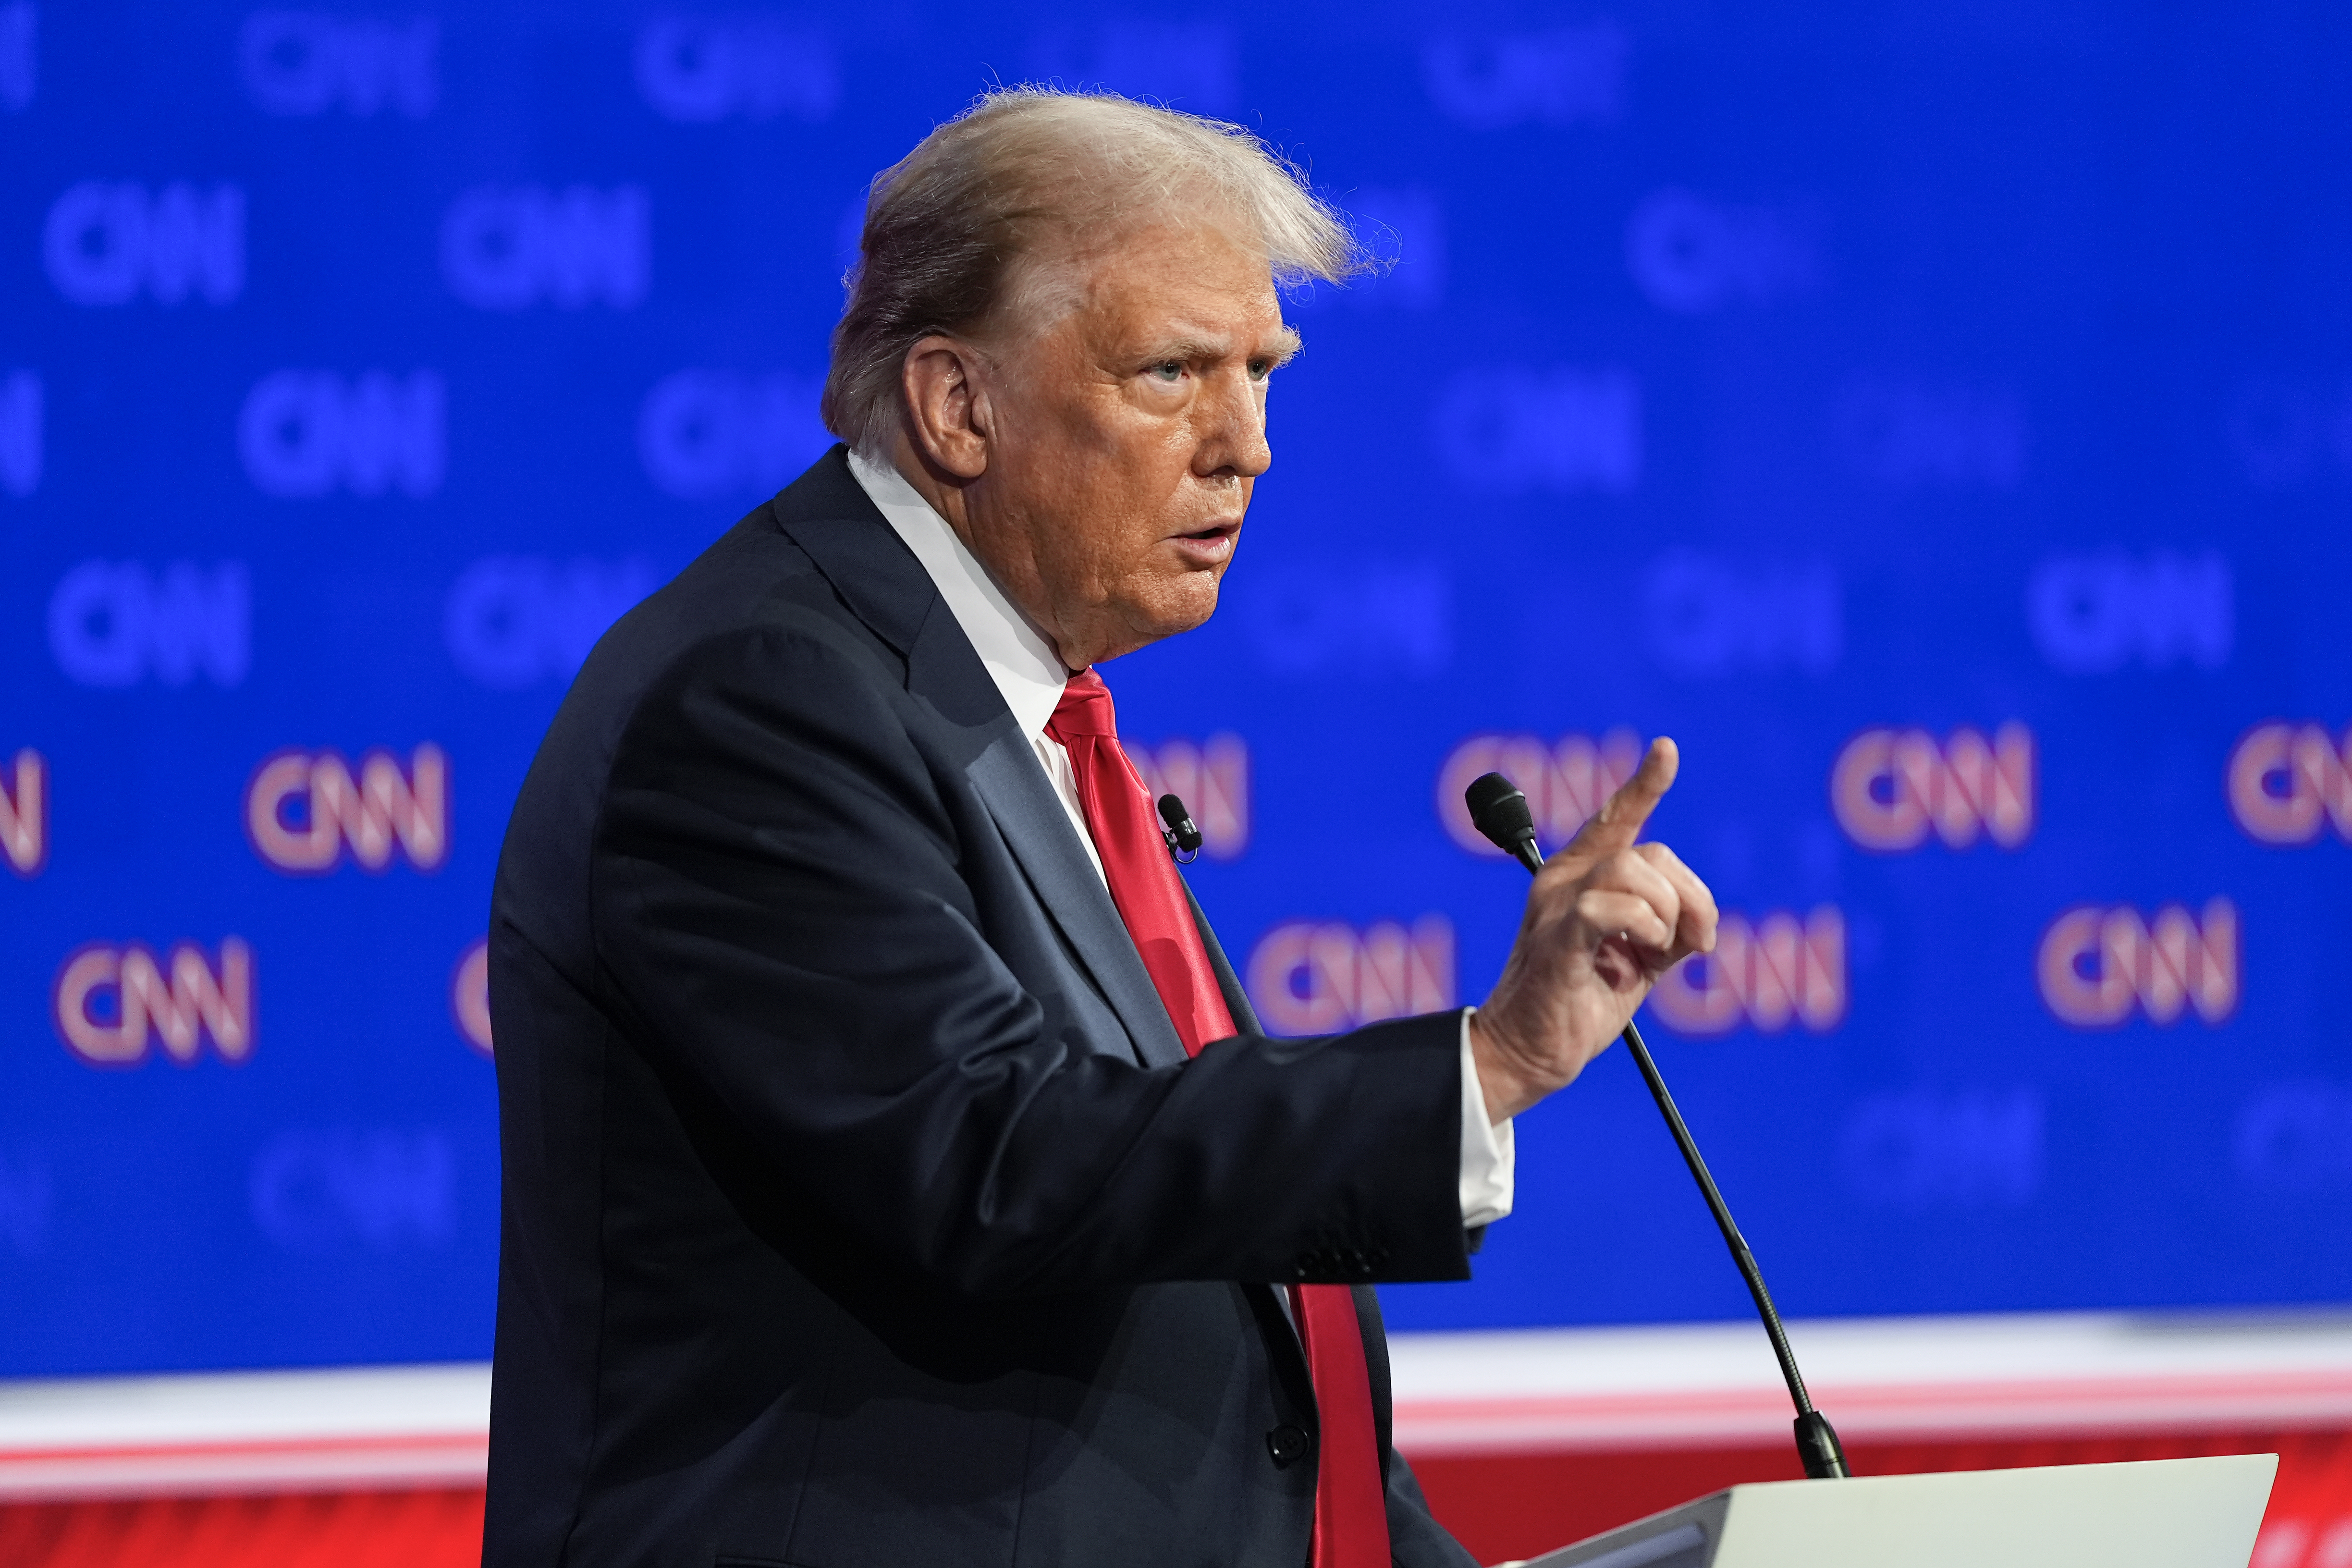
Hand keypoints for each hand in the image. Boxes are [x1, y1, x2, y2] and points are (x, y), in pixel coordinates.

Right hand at [1468, 737, 1718, 1121]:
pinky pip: (1610, 909)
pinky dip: (1642, 929)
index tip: (1667, 750)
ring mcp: (1556, 907)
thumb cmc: (1579, 1002)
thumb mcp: (1638, 959)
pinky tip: (1636, 961)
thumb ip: (1667, 929)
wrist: (1531, 1052)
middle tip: (1693, 946)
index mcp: (1578, 878)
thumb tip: (1704, 923)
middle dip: (1689, 898)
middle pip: (1649, 853)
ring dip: (1667, 917)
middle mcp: (1563, 881)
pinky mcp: (1557, 940)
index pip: (1615, 818)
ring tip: (1657, 957)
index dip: (1644, 784)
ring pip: (1634, 872)